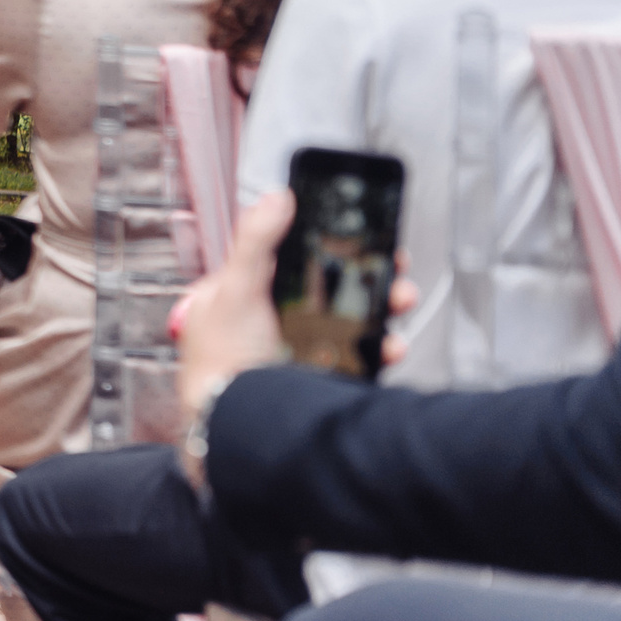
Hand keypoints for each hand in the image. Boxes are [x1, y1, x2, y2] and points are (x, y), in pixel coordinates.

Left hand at [176, 189, 418, 419]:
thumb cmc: (220, 361)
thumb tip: (277, 198)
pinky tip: (391, 345)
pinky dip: (380, 349)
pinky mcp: (321, 374)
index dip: (331, 244)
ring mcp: (300, 346)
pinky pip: (359, 355)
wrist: (229, 422)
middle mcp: (274, 316)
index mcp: (248, 290)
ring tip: (400, 303)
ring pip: (352, 320)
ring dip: (384, 309)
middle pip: (333, 287)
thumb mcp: (235, 289)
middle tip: (394, 271)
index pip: (296, 255)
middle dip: (370, 277)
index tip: (365, 235)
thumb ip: (255, 241)